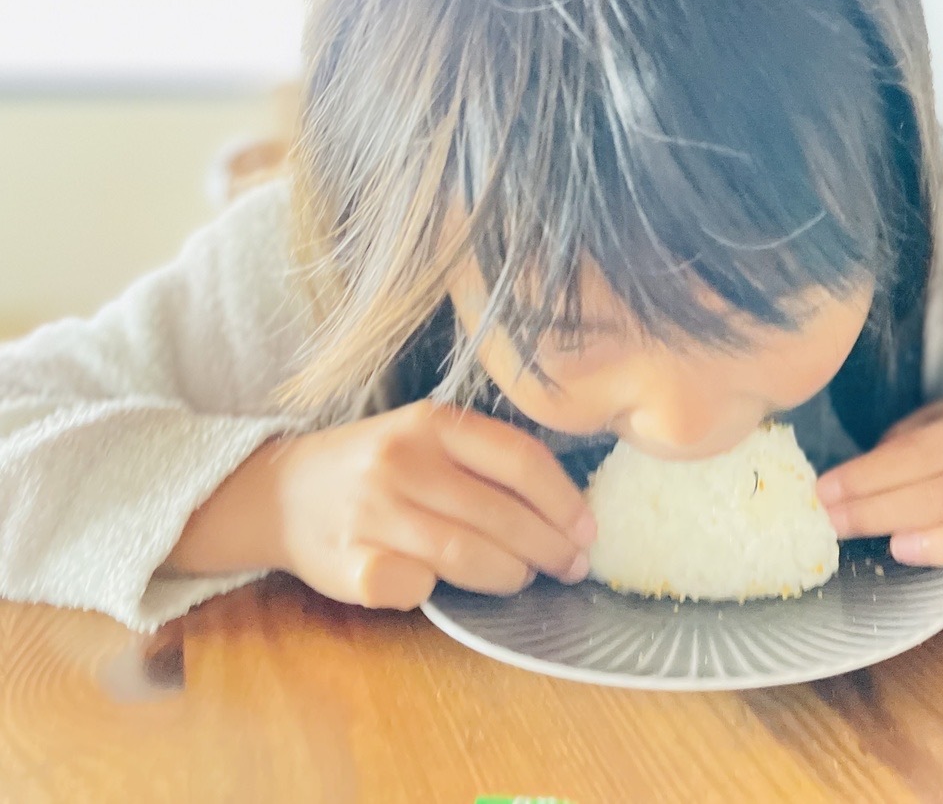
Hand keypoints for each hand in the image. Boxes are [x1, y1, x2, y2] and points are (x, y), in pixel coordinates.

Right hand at [263, 399, 595, 611]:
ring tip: (523, 578)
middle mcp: (402, 460)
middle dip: (548, 547)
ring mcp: (372, 511)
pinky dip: (437, 592)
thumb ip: (486, 461)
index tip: (587, 530)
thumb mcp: (428, 439)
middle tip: (570, 566)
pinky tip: (441, 588)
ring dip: (509, 574)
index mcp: (432, 422)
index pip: (520, 459)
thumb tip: (566, 511)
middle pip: (500, 514)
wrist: (282, 492)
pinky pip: (415, 586)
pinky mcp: (349, 561)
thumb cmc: (377, 466)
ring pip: (466, 555)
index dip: (563, 501)